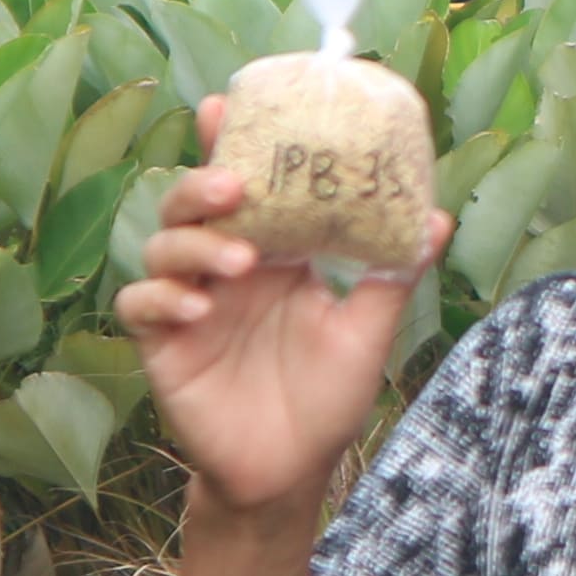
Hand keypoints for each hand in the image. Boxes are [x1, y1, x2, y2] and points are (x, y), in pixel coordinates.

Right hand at [122, 137, 447, 520]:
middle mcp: (225, 267)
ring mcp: (188, 303)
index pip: (245, 186)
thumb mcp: (366, 332)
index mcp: (272, 253)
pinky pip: (141, 305)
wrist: (289, 471)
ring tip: (241, 263)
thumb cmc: (326, 397)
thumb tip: (435, 217)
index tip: (225, 105)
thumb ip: (390, 275)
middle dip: (202, 186)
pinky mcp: (162, 344)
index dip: (226, 143)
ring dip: (195, 245)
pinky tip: (200, 308)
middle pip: (191, 204)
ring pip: (162, 247)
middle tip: (234, 188)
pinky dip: (166, 298)